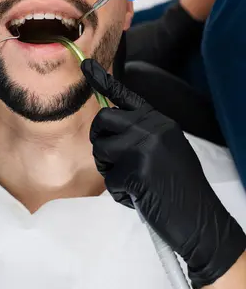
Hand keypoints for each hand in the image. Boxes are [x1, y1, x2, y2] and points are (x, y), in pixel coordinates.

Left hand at [81, 58, 245, 288]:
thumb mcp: (167, 150)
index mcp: (160, 121)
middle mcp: (152, 127)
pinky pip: (109, 178)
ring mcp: (144, 146)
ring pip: (101, 149)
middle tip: (115, 163)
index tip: (86, 65)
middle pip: (103, 120)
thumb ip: (142, 135)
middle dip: (101, 141)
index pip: (127, 97)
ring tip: (135, 183)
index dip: (104, 82)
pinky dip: (120, 193)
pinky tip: (139, 198)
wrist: (202, 222)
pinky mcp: (135, 169)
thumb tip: (110, 130)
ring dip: (110, 171)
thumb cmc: (181, 190)